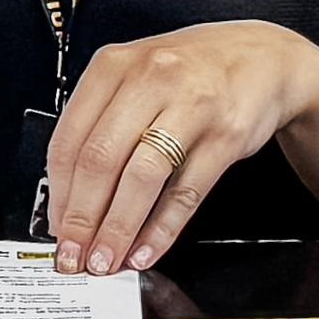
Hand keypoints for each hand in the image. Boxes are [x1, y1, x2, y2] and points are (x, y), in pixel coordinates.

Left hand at [44, 22, 318, 276]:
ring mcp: (191, 106)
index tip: (55, 228)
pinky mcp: (225, 135)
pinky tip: (146, 250)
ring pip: (141, 178)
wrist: (263, 58)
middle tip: (74, 254)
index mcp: (114, 65)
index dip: (58, 193)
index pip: (70, 138)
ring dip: (118, 228)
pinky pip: (186, 191)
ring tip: (106, 260)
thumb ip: (102, 123)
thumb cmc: (191, 72)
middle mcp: (150, 79)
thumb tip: (71, 196)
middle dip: (82, 218)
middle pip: (100, 160)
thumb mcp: (137, 77)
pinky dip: (161, 229)